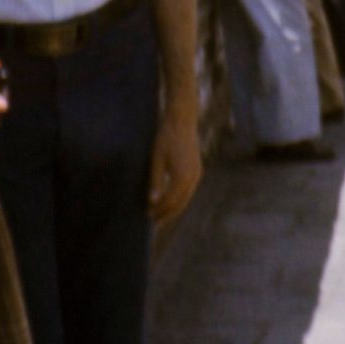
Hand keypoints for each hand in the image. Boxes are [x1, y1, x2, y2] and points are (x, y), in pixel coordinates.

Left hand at [148, 106, 201, 223]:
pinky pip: (188, 191)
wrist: (182, 120)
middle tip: (153, 223)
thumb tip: (153, 201)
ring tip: (160, 216)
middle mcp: (193, 177)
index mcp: (183, 175)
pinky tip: (170, 201)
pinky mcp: (197, 170)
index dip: (159, 210)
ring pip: (186, 198)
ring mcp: (197, 174)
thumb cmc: (166, 137)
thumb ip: (156, 181)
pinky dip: (179, 199)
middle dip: (167, 214)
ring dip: (174, 209)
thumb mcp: (156, 159)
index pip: (170, 201)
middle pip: (180, 203)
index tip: (147, 216)